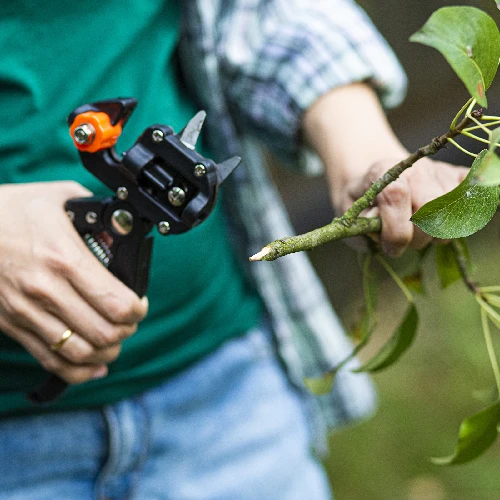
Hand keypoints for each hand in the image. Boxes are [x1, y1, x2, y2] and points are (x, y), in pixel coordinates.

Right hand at [0, 181, 147, 383]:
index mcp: (64, 257)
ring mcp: (26, 310)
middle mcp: (45, 289)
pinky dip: (79, 370)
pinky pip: (50, 359)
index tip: (139, 304)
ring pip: (80, 353)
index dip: (137, 310)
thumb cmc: (15, 209)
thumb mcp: (63, 197)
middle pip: (103, 332)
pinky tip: (95, 364)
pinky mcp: (11, 324)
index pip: (116, 303)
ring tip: (114, 339)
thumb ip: (99, 217)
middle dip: (127, 330)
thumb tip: (124, 237)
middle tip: (129, 320)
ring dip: (107, 351)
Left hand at [302, 82, 467, 256]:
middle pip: (431, 210)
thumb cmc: (361, 200)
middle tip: (404, 240)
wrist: (374, 175)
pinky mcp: (457, 176)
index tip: (389, 248)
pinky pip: (472, 200)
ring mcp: (440, 170)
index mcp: (384, 171)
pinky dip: (459, 216)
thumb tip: (380, 231)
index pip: (397, 197)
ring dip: (435, 233)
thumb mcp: (348, 213)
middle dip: (417, 237)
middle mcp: (416, 167)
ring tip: (417, 229)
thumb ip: (360, 225)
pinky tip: (437, 219)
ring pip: (453, 215)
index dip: (395, 231)